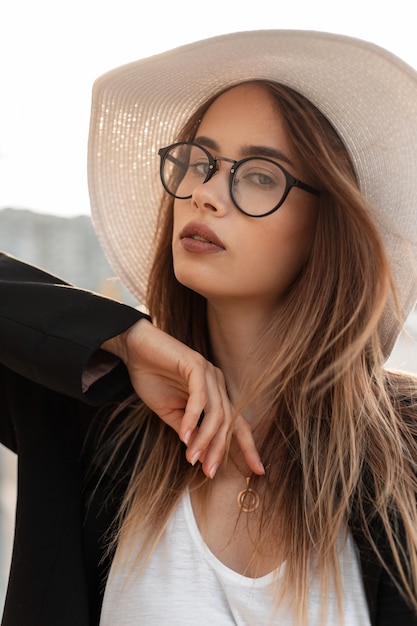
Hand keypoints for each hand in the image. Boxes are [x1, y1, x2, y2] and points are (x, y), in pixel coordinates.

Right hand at [102, 319, 263, 478]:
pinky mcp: (195, 364)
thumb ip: (186, 430)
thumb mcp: (170, 412)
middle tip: (209, 472)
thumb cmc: (152, 377)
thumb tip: (198, 455)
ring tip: (192, 457)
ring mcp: (208, 372)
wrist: (133, 349)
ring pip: (216, 412)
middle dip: (220, 449)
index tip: (257, 471)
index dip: (248, 447)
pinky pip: (200, 397)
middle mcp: (217, 382)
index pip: (237, 424)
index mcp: (215, 394)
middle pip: (228, 422)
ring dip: (204, 438)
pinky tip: (184, 435)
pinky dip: (192, 418)